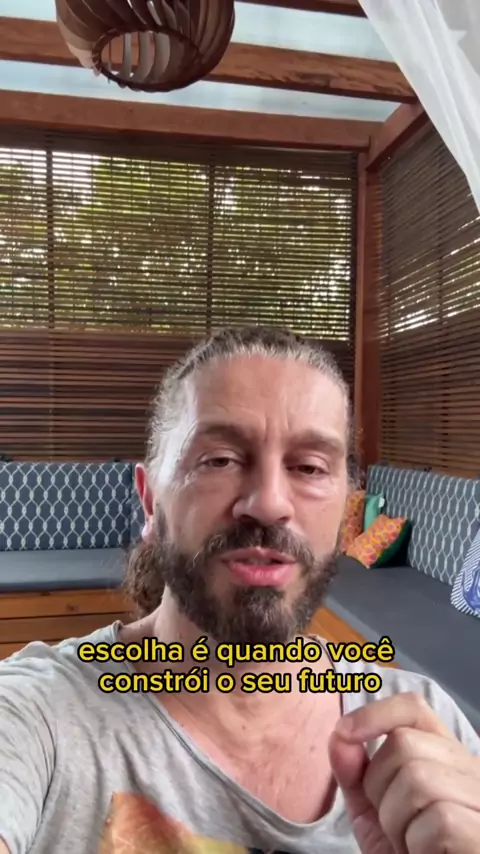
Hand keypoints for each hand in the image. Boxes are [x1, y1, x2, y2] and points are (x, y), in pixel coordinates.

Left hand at [328, 692, 479, 853]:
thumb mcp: (377, 815)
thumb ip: (356, 775)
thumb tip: (338, 737)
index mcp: (447, 759)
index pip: (414, 710)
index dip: (375, 713)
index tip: (343, 734)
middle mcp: (473, 772)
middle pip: (404, 745)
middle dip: (379, 789)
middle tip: (395, 828)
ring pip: (418, 779)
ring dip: (397, 822)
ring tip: (411, 846)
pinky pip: (439, 821)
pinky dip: (418, 844)